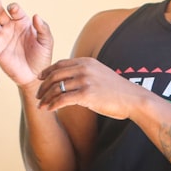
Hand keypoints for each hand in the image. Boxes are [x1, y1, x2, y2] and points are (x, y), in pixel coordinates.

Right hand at [0, 0, 52, 86]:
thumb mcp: (46, 42)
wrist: (34, 77)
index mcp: (22, 22)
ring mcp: (1, 37)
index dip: (13, 7)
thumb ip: (43, 28)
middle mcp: (10, 27)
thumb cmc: (42, 57)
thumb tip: (36, 16)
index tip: (13, 9)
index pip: (14, 10)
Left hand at [36, 57, 150, 120]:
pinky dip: (53, 104)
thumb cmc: (116, 90)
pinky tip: (49, 109)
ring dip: (46, 98)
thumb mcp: (100, 74)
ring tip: (41, 105)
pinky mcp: (87, 94)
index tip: (39, 78)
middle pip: (55, 75)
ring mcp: (85, 81)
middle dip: (43, 86)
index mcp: (87, 62)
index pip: (60, 64)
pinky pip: (63, 99)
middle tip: (38, 95)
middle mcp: (84, 68)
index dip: (47, 71)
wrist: (133, 99)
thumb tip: (70, 81)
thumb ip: (85, 73)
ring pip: (57, 88)